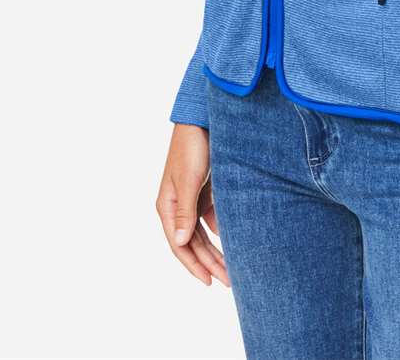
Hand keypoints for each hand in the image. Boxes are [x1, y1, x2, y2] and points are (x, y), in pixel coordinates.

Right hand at [156, 123, 230, 286]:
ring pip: (201, 232)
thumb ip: (185, 212)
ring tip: (231, 267)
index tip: (210, 281)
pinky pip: (209, 216)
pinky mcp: (203, 188)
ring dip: (214, 249)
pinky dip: (219, 228)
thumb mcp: (190, 180)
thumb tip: (180, 243)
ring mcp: (190, 197)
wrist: (202, 118)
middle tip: (228, 281)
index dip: (194, 265)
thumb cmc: (193, 147)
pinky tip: (232, 238)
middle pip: (192, 242)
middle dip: (209, 262)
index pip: (179, 245)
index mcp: (167, 206)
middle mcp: (177, 205)